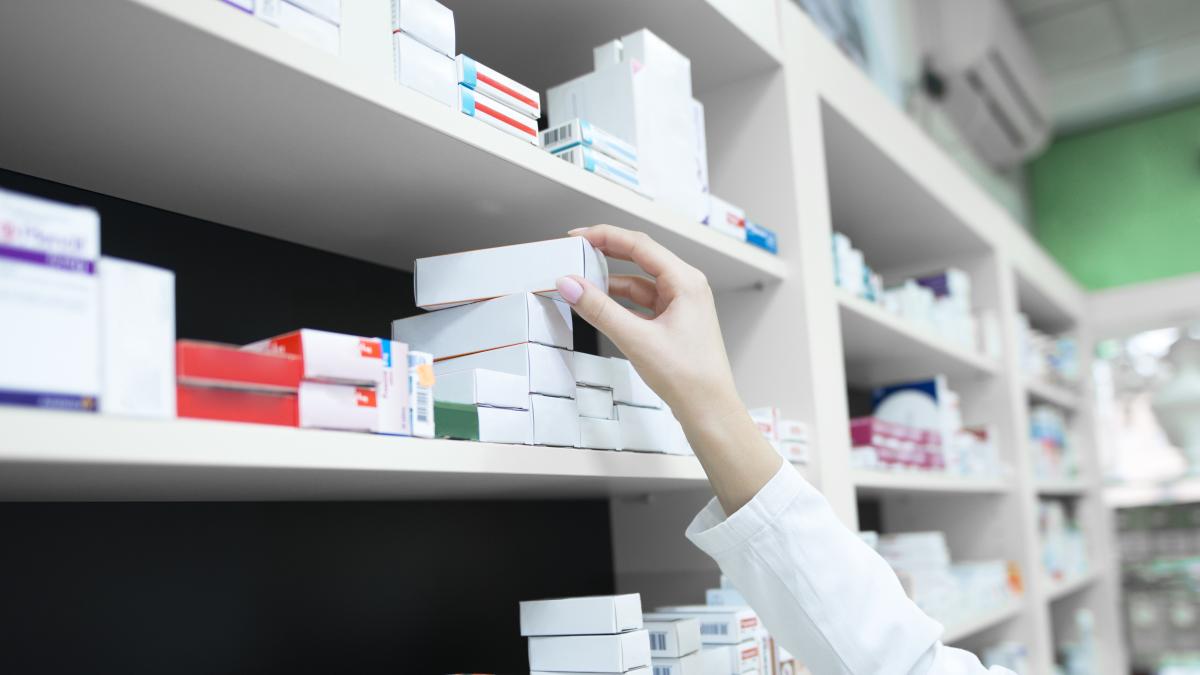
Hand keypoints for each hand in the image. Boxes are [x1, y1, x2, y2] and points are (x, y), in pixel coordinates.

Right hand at [556, 225, 781, 512]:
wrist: (709, 409)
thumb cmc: (688, 377)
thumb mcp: (636, 339)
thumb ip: (599, 309)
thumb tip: (571, 285)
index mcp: (686, 281)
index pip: (639, 245)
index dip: (605, 236)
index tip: (578, 237)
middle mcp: (686, 287)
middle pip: (640, 258)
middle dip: (606, 254)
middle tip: (576, 251)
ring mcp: (681, 304)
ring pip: (639, 282)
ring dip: (611, 281)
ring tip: (582, 283)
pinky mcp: (674, 322)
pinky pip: (643, 301)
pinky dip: (620, 301)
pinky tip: (602, 306)